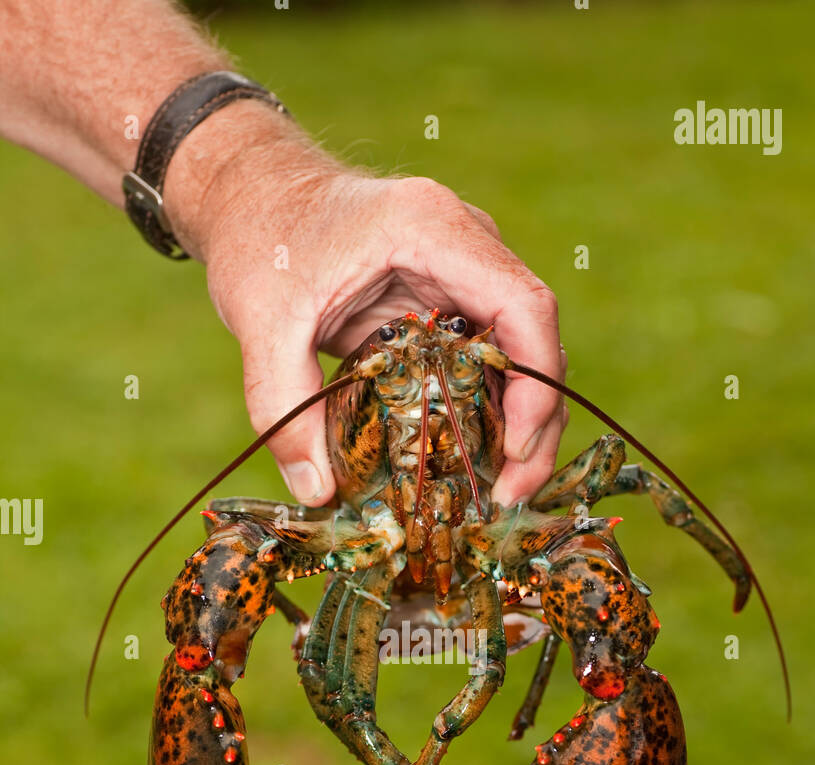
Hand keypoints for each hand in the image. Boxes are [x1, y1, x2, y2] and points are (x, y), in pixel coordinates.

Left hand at [166, 114, 563, 506]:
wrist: (253, 195)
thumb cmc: (261, 237)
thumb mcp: (260, 322)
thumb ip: (283, 405)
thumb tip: (315, 491)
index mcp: (432, 230)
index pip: (523, 306)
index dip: (534, 384)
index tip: (514, 450)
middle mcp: (466, 244)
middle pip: (535, 337)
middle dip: (536, 421)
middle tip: (511, 493)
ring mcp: (465, 272)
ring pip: (522, 352)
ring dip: (520, 422)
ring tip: (500, 488)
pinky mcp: (451, 300)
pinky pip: (490, 358)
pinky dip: (491, 409)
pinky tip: (474, 459)